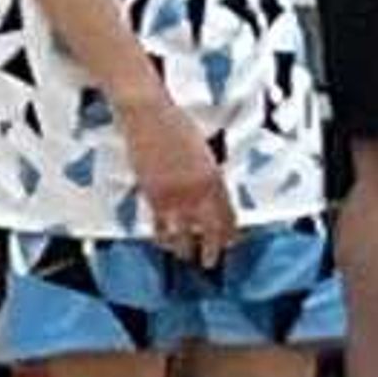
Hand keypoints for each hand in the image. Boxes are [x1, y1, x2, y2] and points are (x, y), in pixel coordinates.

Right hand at [121, 85, 235, 268]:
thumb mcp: (202, 149)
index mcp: (213, 176)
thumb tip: (209, 192)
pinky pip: (159, 223)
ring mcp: (173, 194)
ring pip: (182, 232)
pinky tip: (163, 242)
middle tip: (209, 261)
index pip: (227, 214)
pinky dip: (162, 235)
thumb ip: (208, 173)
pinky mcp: (151, 194)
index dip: (229, 232)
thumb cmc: (174, 123)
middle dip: (210, 248)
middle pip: (208, 229)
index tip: (230, 242)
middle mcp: (196, 190)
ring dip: (184, 248)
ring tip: (185, 257)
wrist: (147, 115)